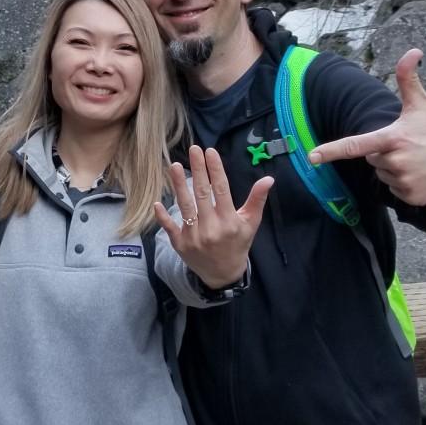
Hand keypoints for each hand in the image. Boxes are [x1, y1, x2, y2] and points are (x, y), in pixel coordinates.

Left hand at [154, 145, 273, 289]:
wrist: (222, 275)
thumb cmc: (238, 243)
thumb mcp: (250, 223)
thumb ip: (257, 200)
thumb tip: (268, 179)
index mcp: (229, 222)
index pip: (221, 190)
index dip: (215, 170)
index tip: (210, 151)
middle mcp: (211, 228)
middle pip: (202, 194)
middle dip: (197, 170)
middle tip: (194, 149)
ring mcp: (194, 237)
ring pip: (184, 206)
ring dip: (178, 185)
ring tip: (173, 165)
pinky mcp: (180, 244)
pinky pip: (169, 227)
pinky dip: (163, 216)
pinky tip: (157, 202)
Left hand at [308, 48, 425, 205]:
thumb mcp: (422, 103)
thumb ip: (408, 77)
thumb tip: (412, 50)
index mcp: (393, 138)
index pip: (356, 145)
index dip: (332, 151)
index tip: (312, 157)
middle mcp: (396, 162)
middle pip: (371, 158)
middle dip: (384, 151)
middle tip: (410, 144)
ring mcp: (405, 182)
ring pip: (382, 174)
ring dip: (394, 167)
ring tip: (419, 159)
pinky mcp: (413, 198)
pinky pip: (394, 190)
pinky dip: (404, 183)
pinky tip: (423, 174)